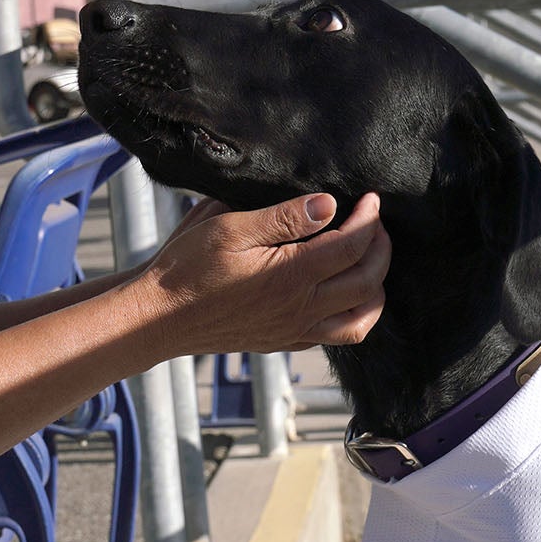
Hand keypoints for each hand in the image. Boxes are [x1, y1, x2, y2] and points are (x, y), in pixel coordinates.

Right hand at [135, 192, 387, 356]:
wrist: (159, 317)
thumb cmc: (186, 268)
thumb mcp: (228, 228)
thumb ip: (283, 217)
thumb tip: (328, 205)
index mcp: (291, 275)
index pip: (352, 246)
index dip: (369, 220)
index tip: (370, 200)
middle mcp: (301, 308)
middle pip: (367, 282)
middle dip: (381, 248)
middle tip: (374, 223)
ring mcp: (295, 330)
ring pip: (361, 320)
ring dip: (376, 288)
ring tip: (369, 262)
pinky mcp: (284, 341)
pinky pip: (336, 336)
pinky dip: (355, 315)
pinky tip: (342, 294)